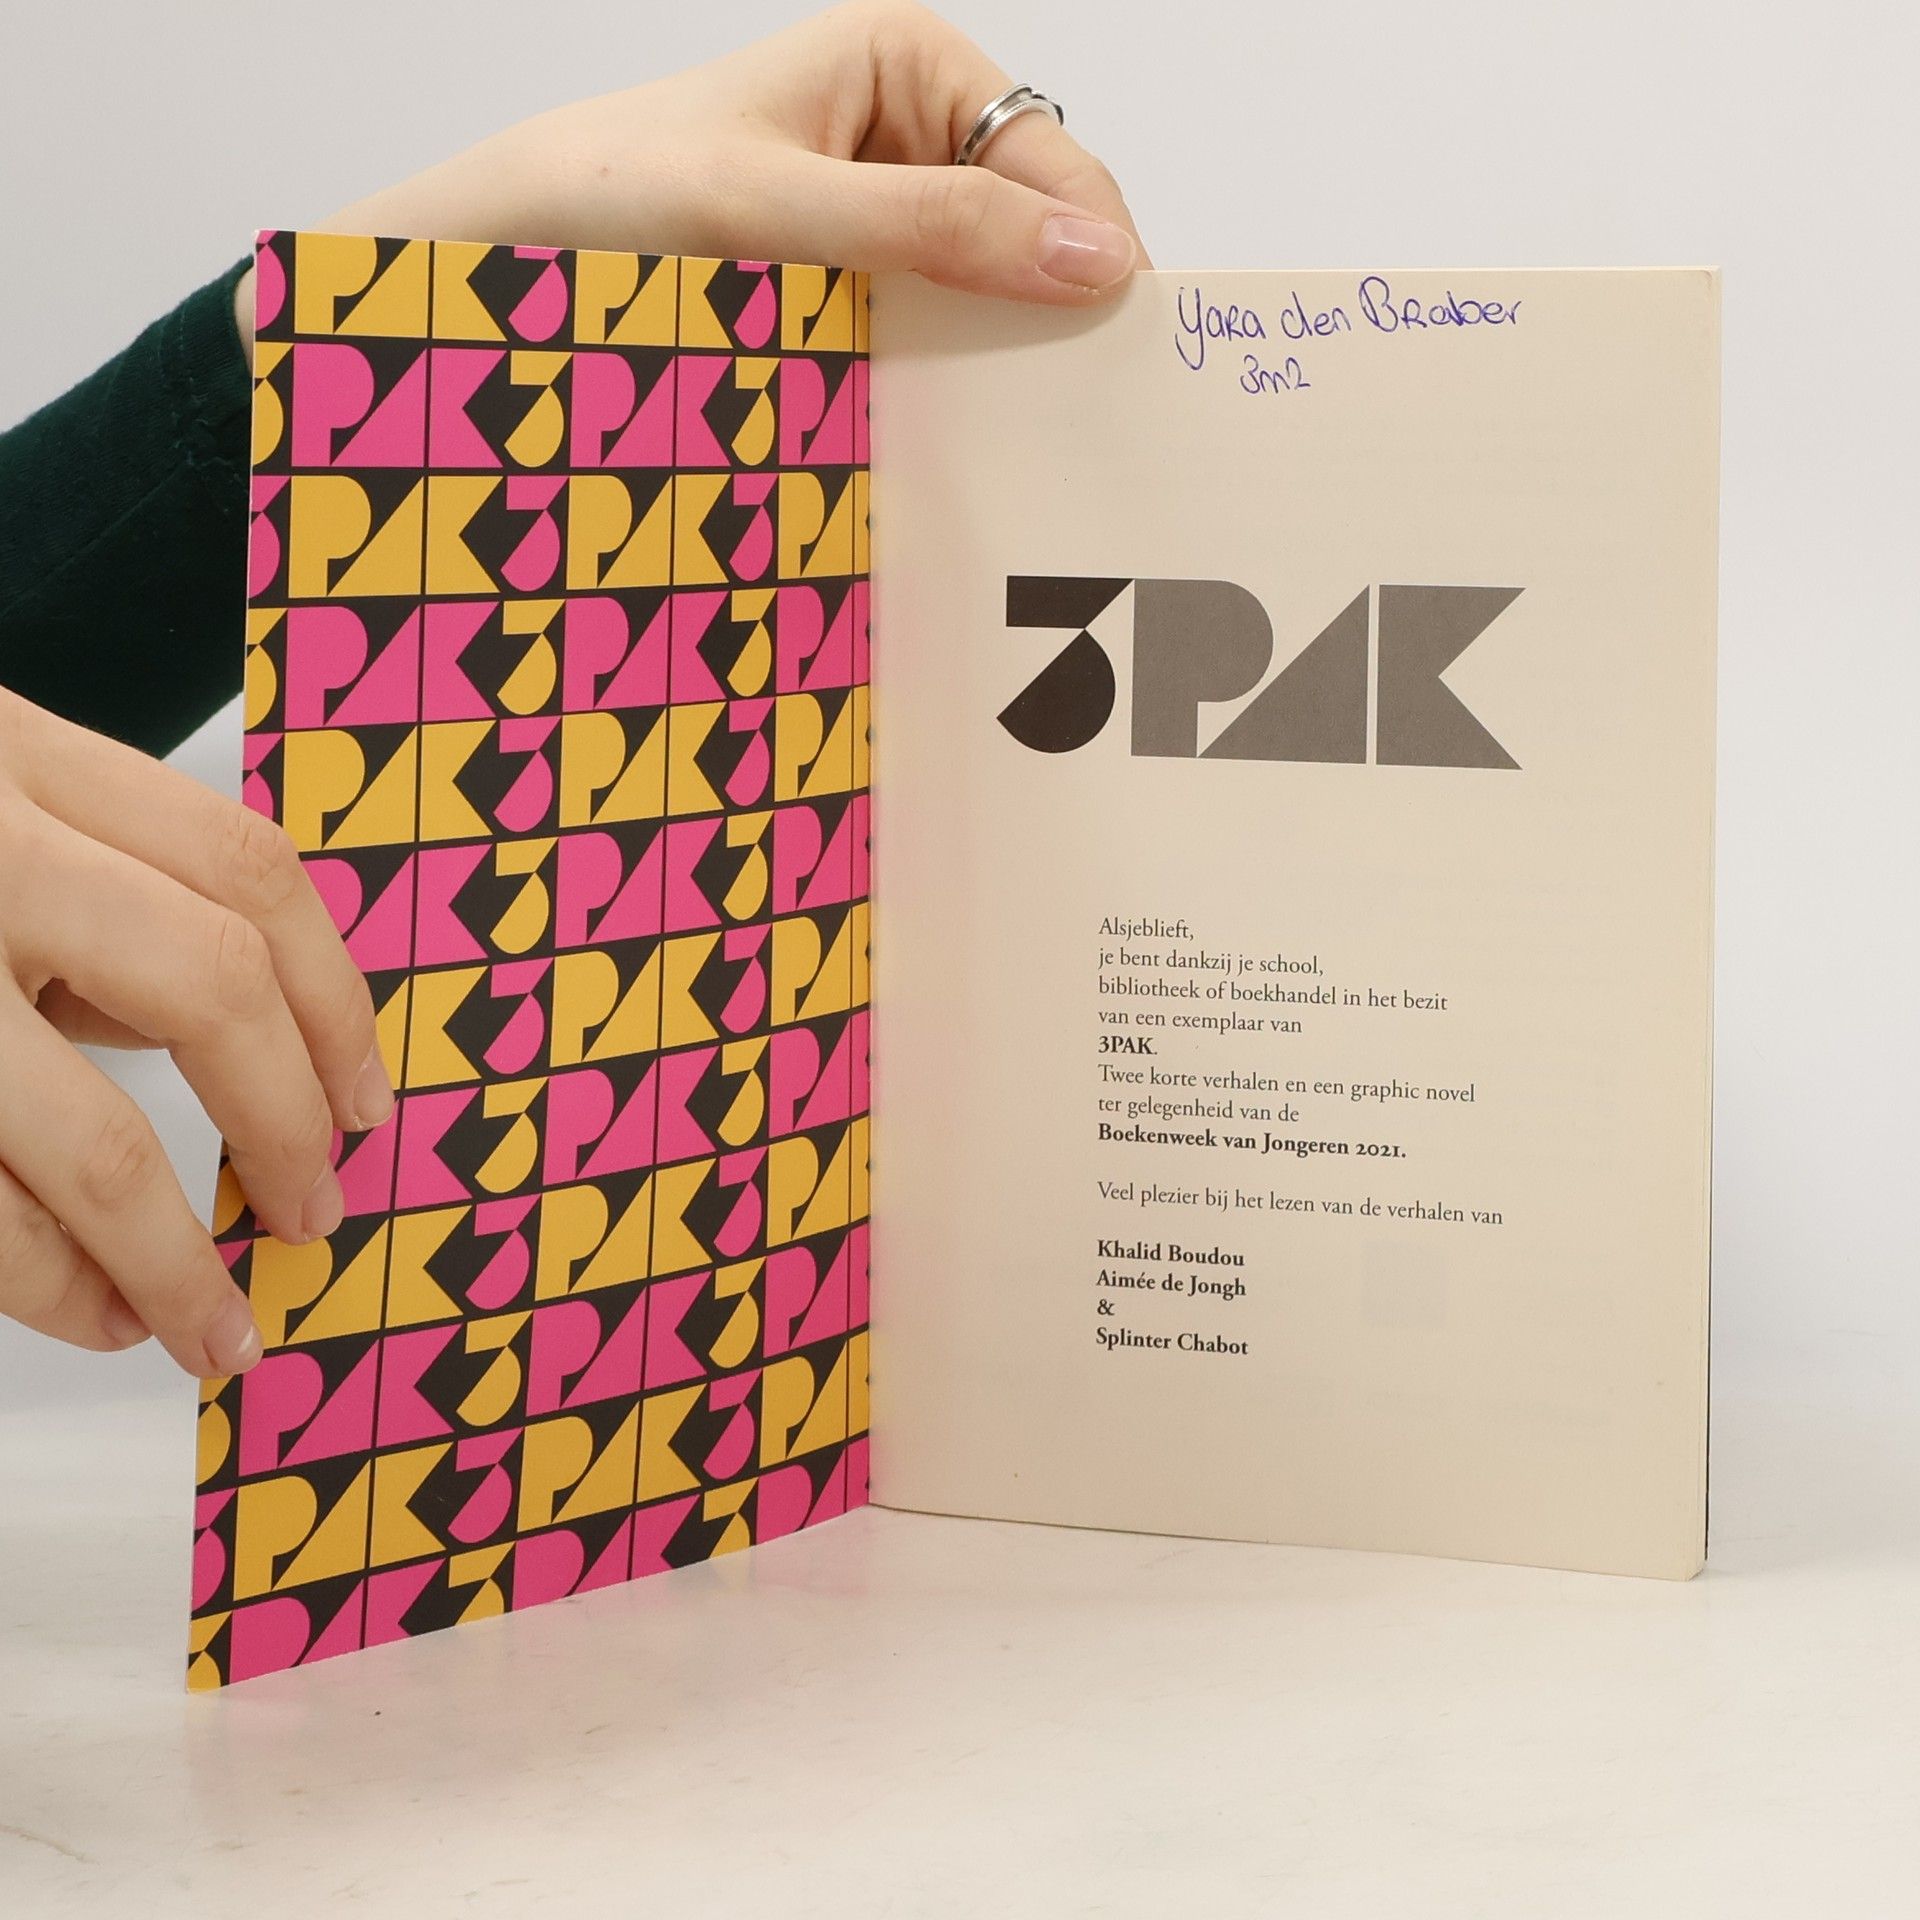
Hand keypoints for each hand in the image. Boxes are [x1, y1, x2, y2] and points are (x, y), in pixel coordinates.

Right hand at [0, 691, 390, 1373]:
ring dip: (172, 1257)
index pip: (249, 869)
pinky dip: (48, 1279)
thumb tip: (244, 1051)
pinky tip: (95, 1312)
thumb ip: (85, 895)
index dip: (336, 999)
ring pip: (90, 1135)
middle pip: (211, 985)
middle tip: (318, 1210)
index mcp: (8, 754)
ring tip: (215, 1324)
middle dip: (288, 1121)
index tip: (365, 1099)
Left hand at [237, 1, 1148, 355]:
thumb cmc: (613, 199)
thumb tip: (1096, 260)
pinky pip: (924, 345)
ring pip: (982, 301)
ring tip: (1015, 442)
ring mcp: (878, 228)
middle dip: (1048, 314)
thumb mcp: (783, 208)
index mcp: (910, 68)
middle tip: (1072, 415)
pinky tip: (941, 437)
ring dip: (994, 365)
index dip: (1093, 251)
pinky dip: (939, 390)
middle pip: (1029, 234)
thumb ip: (939, 231)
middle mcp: (907, 141)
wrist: (491, 265)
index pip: (1053, 162)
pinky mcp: (846, 301)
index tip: (1115, 354)